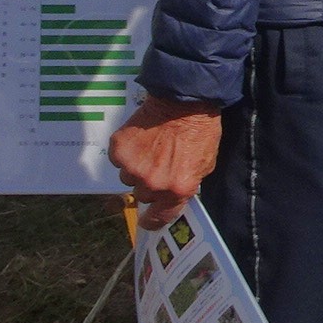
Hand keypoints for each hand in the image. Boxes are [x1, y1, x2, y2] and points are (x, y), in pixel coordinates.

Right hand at [108, 95, 222, 229]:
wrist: (184, 101)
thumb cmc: (200, 131)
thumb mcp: (204, 165)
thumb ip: (186, 185)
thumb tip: (173, 196)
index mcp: (177, 189)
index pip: (158, 218)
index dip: (152, 221)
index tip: (147, 220)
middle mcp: (153, 183)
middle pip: (142, 195)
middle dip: (149, 183)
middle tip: (159, 164)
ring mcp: (133, 168)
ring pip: (128, 178)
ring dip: (137, 168)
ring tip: (151, 148)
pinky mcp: (120, 150)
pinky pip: (118, 160)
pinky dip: (126, 152)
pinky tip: (141, 139)